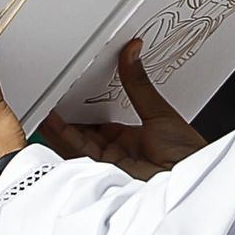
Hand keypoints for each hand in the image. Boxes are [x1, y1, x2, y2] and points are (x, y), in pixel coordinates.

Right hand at [38, 38, 205, 180]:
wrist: (188, 180)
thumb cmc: (186, 156)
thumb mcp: (159, 112)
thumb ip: (138, 85)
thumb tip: (132, 55)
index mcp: (133, 139)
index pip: (101, 123)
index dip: (85, 109)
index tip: (73, 92)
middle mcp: (118, 154)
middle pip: (84, 134)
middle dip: (66, 118)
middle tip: (53, 97)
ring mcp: (109, 165)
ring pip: (76, 144)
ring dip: (59, 127)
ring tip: (45, 108)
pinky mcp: (102, 173)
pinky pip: (77, 154)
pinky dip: (63, 140)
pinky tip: (52, 125)